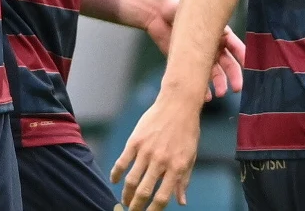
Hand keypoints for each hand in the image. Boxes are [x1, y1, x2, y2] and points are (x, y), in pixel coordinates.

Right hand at [111, 94, 201, 210]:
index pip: (162, 197)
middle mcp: (160, 161)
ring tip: (124, 200)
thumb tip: (181, 202)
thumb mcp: (190, 157)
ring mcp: (146, 151)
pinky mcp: (135, 141)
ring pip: (131, 180)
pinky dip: (116, 173)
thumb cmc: (187, 131)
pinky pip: (122, 161)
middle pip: (144, 192)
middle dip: (136, 206)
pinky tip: (114, 180)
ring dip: (126, 194)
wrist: (178, 104)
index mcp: (176, 167)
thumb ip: (183, 180)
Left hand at [144, 0, 245, 100]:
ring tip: (219, 94)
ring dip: (219, 85)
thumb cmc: (182, 9)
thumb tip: (225, 35)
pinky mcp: (188, 64)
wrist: (159, 14)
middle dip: (234, 77)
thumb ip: (212, 26)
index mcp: (221, 34)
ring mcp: (201, 57)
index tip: (249, 68)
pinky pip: (198, 79)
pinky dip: (202, 89)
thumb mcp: (200, 14)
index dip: (244, 58)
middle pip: (228, 65)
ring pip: (215, 74)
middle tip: (237, 88)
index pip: (237, 48)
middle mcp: (214, 47)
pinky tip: (204, 96)